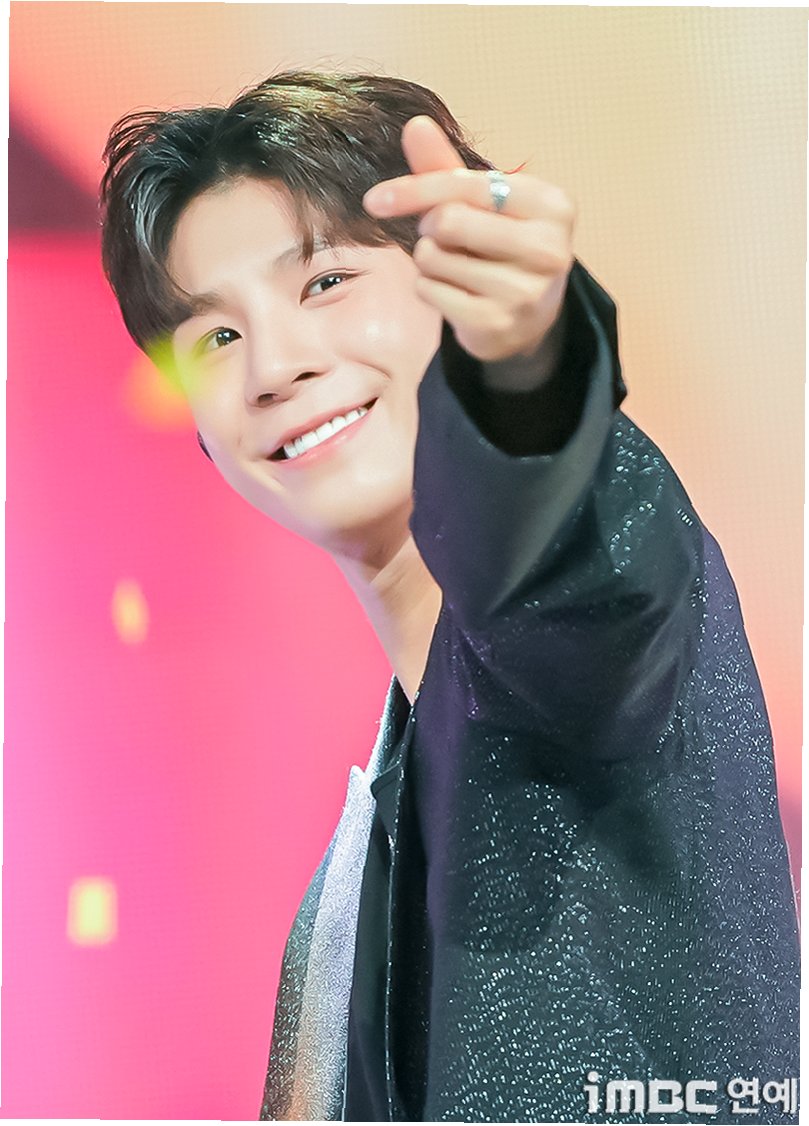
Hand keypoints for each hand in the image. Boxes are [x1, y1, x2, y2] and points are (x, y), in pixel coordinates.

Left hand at [363, 116, 575, 363]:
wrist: (529, 321)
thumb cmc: (502, 250)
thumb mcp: (484, 205)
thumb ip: (448, 169)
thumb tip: (415, 124)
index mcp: (552, 205)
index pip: (468, 186)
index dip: (416, 188)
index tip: (375, 200)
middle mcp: (547, 248)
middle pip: (447, 220)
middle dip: (429, 228)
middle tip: (445, 238)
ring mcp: (525, 292)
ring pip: (434, 258)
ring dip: (429, 260)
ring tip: (457, 267)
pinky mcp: (497, 324)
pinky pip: (430, 290)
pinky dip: (429, 288)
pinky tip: (455, 293)